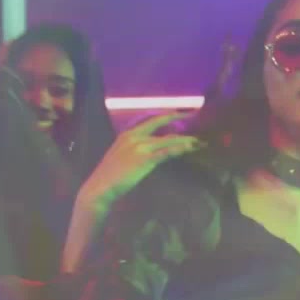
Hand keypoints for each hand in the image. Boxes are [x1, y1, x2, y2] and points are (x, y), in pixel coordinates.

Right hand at [77, 112, 204, 213]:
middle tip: (193, 115)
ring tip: (199, 142)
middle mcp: (134, 136)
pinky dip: (179, 149)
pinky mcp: (145, 160)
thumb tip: (152, 149)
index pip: (151, 119)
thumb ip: (135, 149)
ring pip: (168, 139)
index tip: (180, 112)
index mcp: (128, 134)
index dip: (167, 115)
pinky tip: (189, 148)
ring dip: (185, 140)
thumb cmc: (111, 176)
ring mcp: (140, 147)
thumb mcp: (121, 155)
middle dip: (179, 117)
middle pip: (161, 122)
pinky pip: (166, 152)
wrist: (100, 186)